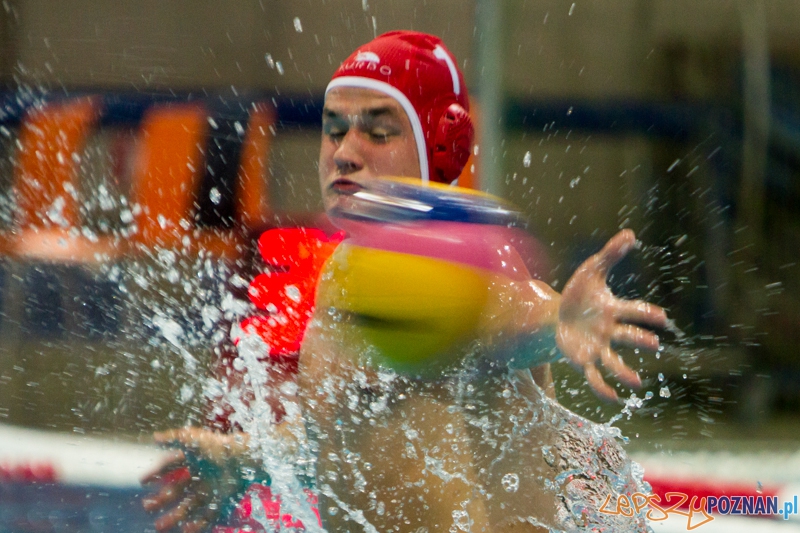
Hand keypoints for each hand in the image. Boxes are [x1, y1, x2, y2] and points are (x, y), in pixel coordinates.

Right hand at [141, 427, 249, 532]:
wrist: (240, 458)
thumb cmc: (215, 446)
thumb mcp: (191, 439)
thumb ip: (172, 438)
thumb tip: (154, 437)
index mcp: (194, 460)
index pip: (171, 467)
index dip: (157, 473)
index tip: (142, 482)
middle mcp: (201, 476)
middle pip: (177, 490)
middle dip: (161, 499)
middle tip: (147, 507)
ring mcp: (211, 490)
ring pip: (189, 506)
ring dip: (174, 516)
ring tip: (159, 526)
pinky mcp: (221, 501)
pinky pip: (207, 516)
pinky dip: (197, 525)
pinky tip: (185, 529)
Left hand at [556, 229, 667, 401]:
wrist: (555, 315)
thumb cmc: (578, 295)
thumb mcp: (591, 271)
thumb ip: (610, 255)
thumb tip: (630, 233)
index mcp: (613, 310)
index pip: (633, 310)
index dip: (646, 314)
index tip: (662, 318)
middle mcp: (609, 331)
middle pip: (627, 336)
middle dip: (639, 339)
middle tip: (653, 344)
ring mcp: (598, 347)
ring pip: (614, 361)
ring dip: (625, 371)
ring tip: (636, 382)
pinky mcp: (583, 360)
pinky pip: (594, 376)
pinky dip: (603, 388)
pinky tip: (613, 398)